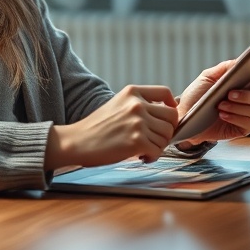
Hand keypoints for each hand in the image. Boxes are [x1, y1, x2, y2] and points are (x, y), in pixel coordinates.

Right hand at [45, 85, 178, 168]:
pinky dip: (152, 157)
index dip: (172, 105)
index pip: (165, 92)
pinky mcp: (136, 141)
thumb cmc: (96, 127)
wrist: (77, 141)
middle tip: (154, 139)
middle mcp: (137, 104)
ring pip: (167, 136)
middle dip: (166, 131)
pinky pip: (158, 150)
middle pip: (172, 117)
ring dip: (158, 146)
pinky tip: (141, 157)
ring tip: (144, 149)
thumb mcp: (117, 104)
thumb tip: (164, 114)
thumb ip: (138, 105)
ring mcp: (137, 122)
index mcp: (132, 92)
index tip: (168, 116)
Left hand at [175, 61, 249, 144]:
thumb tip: (240, 62)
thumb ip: (224, 68)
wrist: (185, 116)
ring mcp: (247, 115)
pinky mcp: (242, 129)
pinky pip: (249, 124)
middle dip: (247, 95)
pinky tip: (222, 115)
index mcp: (244, 84)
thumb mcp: (207, 77)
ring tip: (220, 105)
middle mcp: (249, 100)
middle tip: (230, 93)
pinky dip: (235, 118)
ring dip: (237, 107)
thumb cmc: (197, 96)